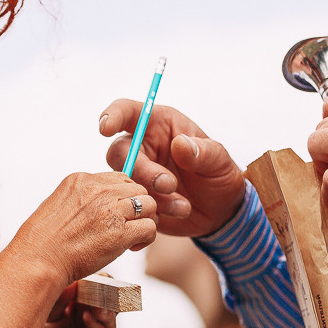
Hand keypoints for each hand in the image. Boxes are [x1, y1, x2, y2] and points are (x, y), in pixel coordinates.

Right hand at [11, 171, 157, 289]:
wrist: (39, 260)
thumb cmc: (44, 240)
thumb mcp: (59, 205)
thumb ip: (83, 200)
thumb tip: (102, 205)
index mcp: (82, 180)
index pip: (119, 178)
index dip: (124, 196)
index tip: (119, 212)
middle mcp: (99, 190)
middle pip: (138, 189)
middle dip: (137, 208)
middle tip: (128, 226)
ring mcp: (110, 210)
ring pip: (149, 205)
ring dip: (144, 221)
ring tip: (131, 236)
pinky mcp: (120, 233)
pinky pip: (150, 228)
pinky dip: (146, 238)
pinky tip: (132, 247)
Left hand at [22, 284, 117, 327]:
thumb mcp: (42, 312)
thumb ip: (60, 296)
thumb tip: (78, 278)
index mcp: (77, 307)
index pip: (96, 289)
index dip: (97, 279)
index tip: (92, 269)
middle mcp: (88, 323)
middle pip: (108, 303)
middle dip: (106, 292)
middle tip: (101, 281)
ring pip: (109, 321)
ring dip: (105, 309)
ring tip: (96, 300)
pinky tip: (87, 319)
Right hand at [99, 100, 245, 236]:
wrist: (222, 212)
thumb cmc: (220, 175)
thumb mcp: (220, 161)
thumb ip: (202, 151)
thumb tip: (180, 144)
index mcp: (159, 125)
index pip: (127, 112)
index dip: (112, 116)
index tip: (106, 128)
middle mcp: (142, 147)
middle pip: (120, 153)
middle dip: (142, 171)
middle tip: (169, 185)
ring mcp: (137, 175)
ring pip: (124, 183)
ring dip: (152, 197)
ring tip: (183, 206)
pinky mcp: (136, 200)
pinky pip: (130, 207)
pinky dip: (148, 215)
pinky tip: (174, 215)